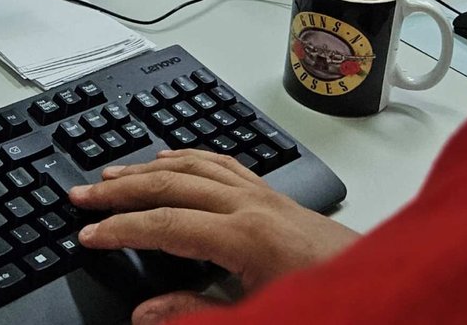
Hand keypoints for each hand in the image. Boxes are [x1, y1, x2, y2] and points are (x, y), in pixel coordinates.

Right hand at [69, 149, 359, 323]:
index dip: (120, 229)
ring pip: (195, 165)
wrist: (385, 289)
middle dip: (121, 188)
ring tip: (112, 173)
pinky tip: (171, 160)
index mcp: (246, 237)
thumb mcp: (257, 315)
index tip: (87, 236)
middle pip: (171, 183)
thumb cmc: (328, 302)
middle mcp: (254, 205)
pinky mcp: (277, 197)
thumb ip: (197, 314)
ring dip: (148, 166)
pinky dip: (188, 158)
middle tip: (81, 194)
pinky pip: (224, 163)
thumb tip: (146, 313)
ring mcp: (266, 196)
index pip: (165, 225)